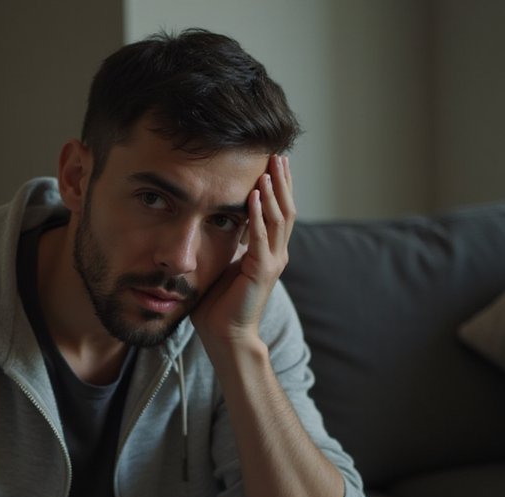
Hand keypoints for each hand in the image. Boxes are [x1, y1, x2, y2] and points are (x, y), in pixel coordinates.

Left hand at [191, 153, 295, 350]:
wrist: (225, 335)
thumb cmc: (220, 304)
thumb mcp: (225, 263)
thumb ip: (229, 243)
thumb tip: (219, 221)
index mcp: (268, 251)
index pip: (278, 211)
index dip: (278, 186)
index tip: (273, 162)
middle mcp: (276, 254)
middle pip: (285, 209)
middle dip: (282, 180)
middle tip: (278, 154)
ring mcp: (272, 262)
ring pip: (279, 218)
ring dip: (274, 191)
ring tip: (270, 167)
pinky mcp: (263, 271)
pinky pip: (261, 237)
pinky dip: (258, 214)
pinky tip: (255, 195)